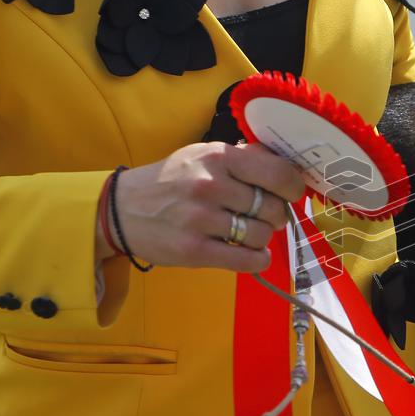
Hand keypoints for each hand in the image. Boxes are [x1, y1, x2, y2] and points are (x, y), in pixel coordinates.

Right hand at [100, 142, 305, 272]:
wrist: (121, 209)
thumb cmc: (172, 180)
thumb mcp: (203, 155)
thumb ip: (244, 157)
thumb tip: (285, 164)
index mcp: (218, 157)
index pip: (277, 173)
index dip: (293, 187)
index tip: (292, 194)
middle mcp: (210, 185)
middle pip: (271, 208)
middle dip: (276, 215)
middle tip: (265, 216)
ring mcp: (200, 219)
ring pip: (261, 235)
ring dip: (262, 238)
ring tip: (249, 232)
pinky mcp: (193, 250)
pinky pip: (245, 261)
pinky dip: (258, 260)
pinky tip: (253, 254)